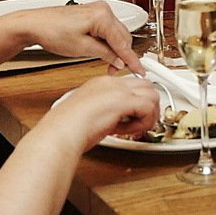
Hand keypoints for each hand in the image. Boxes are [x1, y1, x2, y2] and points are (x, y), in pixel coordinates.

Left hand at [10, 1, 142, 72]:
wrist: (35, 24)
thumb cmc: (52, 32)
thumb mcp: (82, 49)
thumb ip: (105, 54)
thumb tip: (119, 61)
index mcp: (102, 16)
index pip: (123, 42)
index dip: (132, 59)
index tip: (139, 70)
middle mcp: (103, 9)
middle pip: (123, 37)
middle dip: (122, 55)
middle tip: (118, 71)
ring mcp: (98, 10)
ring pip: (117, 34)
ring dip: (116, 49)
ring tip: (110, 65)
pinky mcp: (93, 14)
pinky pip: (108, 30)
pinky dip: (109, 42)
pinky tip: (106, 53)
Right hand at [44, 71, 161, 147]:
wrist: (63, 130)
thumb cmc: (69, 127)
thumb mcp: (90, 114)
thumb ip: (107, 113)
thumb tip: (118, 121)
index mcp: (101, 84)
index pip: (131, 85)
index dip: (138, 102)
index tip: (135, 116)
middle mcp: (111, 83)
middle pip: (146, 86)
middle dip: (149, 106)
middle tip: (142, 122)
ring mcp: (118, 90)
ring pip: (152, 95)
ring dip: (148, 115)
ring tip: (135, 128)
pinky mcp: (123, 100)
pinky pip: (148, 108)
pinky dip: (143, 122)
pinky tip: (129, 131)